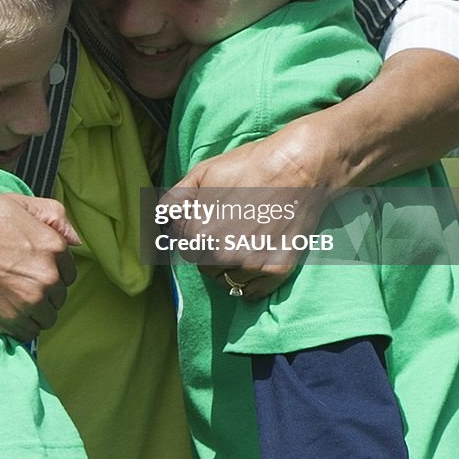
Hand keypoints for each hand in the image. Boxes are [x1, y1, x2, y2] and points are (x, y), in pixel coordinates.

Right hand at [0, 192, 78, 342]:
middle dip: (43, 290)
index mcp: (53, 247)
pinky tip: (4, 309)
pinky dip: (20, 326)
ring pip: (47, 316)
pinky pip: (29, 333)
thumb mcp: (17, 203)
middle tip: (16, 281)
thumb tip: (77, 241)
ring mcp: (30, 301)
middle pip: (59, 295)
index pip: (68, 271)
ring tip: (10, 296)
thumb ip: (54, 215)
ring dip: (34, 311)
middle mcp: (48, 276)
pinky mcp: (11, 321)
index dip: (50, 269)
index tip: (29, 267)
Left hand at [169, 121, 341, 299]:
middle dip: (208, 250)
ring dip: (227, 268)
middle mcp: (221, 255)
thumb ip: (174, 199)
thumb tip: (161, 220)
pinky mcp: (276, 272)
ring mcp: (250, 266)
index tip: (208, 220)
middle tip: (227, 229)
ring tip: (241, 242)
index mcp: (198, 233)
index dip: (192, 232)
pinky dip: (248, 282)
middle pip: (203, 265)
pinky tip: (253, 259)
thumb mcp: (201, 173)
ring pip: (225, 281)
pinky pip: (250, 293)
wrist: (297, 168)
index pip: (183, 246)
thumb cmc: (248, 166)